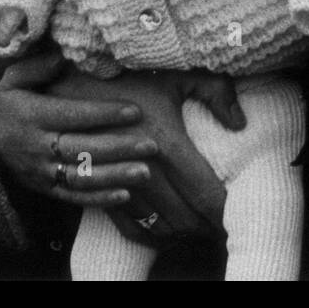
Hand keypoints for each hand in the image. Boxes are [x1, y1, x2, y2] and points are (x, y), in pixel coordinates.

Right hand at [0, 49, 159, 208]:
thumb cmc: (8, 105)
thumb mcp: (13, 80)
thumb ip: (38, 66)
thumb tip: (64, 55)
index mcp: (31, 116)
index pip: (73, 115)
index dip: (104, 114)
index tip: (135, 111)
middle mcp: (37, 147)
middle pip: (82, 149)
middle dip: (119, 148)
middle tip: (152, 145)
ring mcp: (42, 172)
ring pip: (81, 177)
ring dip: (116, 176)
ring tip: (146, 172)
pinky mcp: (45, 189)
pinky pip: (74, 197)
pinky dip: (100, 198)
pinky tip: (126, 194)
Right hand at [50, 69, 242, 242]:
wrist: (69, 79)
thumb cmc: (128, 75)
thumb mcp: (176, 74)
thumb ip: (215, 91)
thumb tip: (239, 123)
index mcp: (166, 142)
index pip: (204, 194)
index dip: (223, 211)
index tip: (233, 211)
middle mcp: (140, 168)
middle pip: (182, 217)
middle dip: (203, 226)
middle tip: (216, 223)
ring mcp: (118, 183)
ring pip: (154, 225)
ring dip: (174, 231)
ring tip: (191, 226)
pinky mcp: (102, 192)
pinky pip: (124, 226)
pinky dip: (144, 233)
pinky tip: (158, 227)